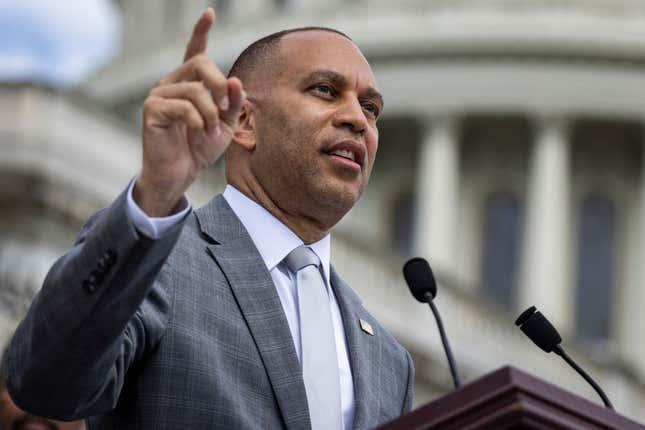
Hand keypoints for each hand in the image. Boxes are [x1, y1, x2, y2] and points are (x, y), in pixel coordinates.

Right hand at [134, 7, 244, 216]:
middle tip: (225, 108)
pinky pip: (183, 106)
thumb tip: (236, 80)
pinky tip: (197, 132)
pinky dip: (197, 121)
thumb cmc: (200, 147)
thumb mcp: (225, 124)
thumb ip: (232, 103)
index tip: (209, 13)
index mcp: (190, 83)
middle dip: (220, 85)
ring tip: (210, 131)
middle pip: (201, 64)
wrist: (181, 172)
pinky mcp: (151, 109)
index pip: (194, 51)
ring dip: (211, 113)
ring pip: (195, 89)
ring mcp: (159, 94)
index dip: (201, 31)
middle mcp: (172, 82)